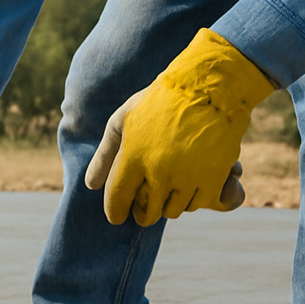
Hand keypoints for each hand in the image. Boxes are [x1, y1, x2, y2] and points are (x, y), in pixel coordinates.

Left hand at [84, 29, 273, 225]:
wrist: (209, 86)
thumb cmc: (160, 101)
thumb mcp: (123, 119)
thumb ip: (105, 154)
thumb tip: (91, 185)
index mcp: (133, 157)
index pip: (117, 200)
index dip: (115, 212)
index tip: (117, 216)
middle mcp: (159, 171)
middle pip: (147, 213)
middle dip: (142, 214)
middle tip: (143, 210)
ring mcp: (187, 177)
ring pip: (172, 211)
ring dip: (167, 205)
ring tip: (166, 192)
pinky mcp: (213, 179)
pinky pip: (196, 204)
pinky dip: (190, 200)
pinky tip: (187, 187)